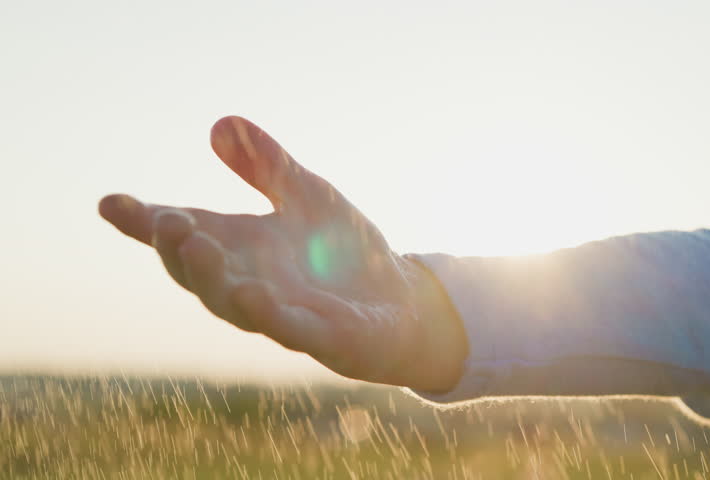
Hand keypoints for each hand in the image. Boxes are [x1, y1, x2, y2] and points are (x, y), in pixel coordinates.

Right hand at [99, 116, 466, 391]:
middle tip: (166, 221)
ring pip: (236, 306)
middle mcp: (253, 284)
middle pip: (200, 274)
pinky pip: (292, 329)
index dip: (145, 224)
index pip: (187, 234)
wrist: (402, 300)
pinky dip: (270, 313)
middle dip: (179, 250)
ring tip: (196, 248)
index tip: (110, 204)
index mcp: (244, 250)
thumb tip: (220, 124)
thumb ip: (267, 166)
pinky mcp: (325, 338)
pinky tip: (253, 293)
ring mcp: (286, 315)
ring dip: (215, 280)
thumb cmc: (346, 253)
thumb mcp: (308, 196)